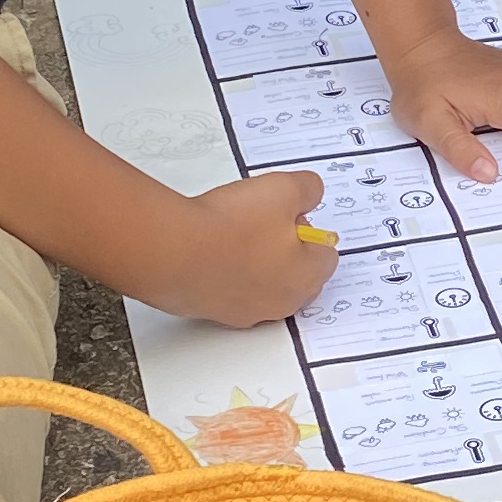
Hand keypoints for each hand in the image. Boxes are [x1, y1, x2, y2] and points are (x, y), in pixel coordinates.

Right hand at [133, 168, 339, 328]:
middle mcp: (282, 302)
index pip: (326, 254)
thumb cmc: (230, 227)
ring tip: (232, 234)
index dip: (309, 229)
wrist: (175, 251)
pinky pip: (231, 290)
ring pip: (263, 283)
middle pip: (296, 272)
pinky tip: (211, 251)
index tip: (289, 214)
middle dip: (284, 249)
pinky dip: (227, 273)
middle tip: (261, 223)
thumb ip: (308, 190)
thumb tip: (310, 193)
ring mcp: (248, 312)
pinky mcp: (216, 312)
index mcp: (307, 276)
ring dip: (255, 262)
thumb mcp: (283, 189)